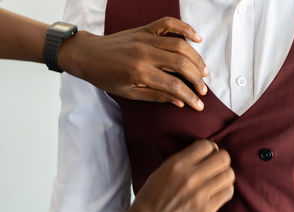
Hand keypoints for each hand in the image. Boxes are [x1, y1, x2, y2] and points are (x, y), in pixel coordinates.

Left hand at [58, 17, 208, 110]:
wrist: (87, 54)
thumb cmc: (105, 77)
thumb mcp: (129, 93)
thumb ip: (156, 96)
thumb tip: (179, 102)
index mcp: (139, 72)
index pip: (173, 85)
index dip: (190, 96)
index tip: (199, 105)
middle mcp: (145, 53)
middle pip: (181, 64)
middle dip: (197, 79)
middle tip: (204, 90)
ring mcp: (146, 38)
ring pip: (180, 45)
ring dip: (197, 59)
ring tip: (204, 72)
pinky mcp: (145, 29)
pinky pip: (169, 24)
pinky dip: (185, 28)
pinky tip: (197, 38)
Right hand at [127, 140, 234, 211]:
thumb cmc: (150, 199)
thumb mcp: (161, 172)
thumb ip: (182, 162)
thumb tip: (202, 155)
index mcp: (177, 164)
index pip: (206, 145)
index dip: (210, 149)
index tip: (208, 156)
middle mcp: (191, 176)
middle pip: (223, 158)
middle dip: (221, 161)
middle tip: (215, 168)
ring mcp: (200, 193)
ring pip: (229, 174)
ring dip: (225, 176)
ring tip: (217, 181)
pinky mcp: (206, 209)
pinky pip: (228, 192)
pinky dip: (225, 190)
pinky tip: (217, 193)